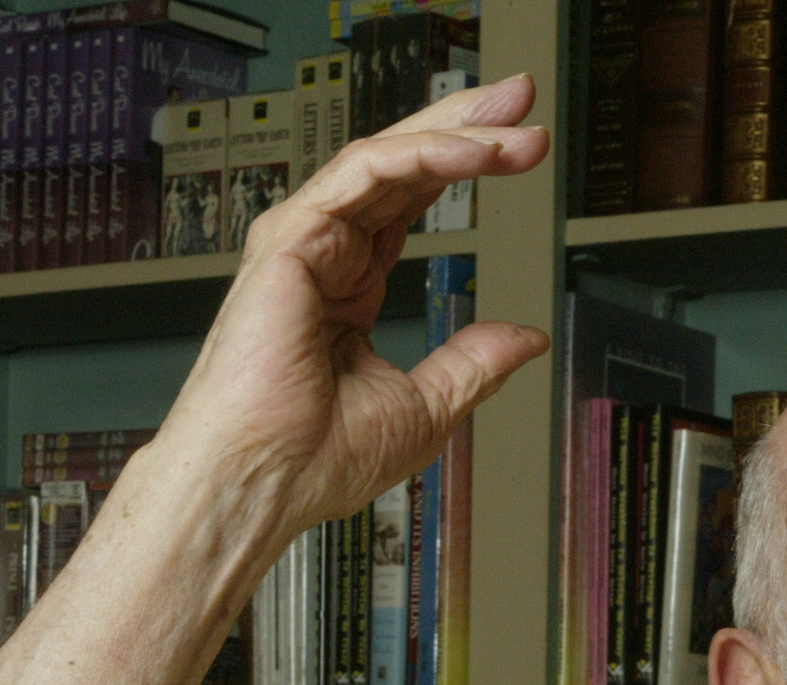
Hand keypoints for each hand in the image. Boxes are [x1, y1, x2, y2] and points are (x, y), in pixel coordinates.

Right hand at [146, 75, 550, 557]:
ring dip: (456, 134)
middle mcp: (324, 254)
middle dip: (465, 126)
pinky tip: (472, 152)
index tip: (521, 150)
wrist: (263, 481)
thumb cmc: (315, 459)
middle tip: (523, 100)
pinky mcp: (291, 238)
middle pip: (401, 167)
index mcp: (346, 288)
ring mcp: (303, 241)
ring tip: (516, 126)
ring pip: (386, 158)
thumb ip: (473, 362)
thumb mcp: (426, 406)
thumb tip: (523, 338)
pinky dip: (423, 156)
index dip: (464, 169)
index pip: (409, 205)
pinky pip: (365, 173)